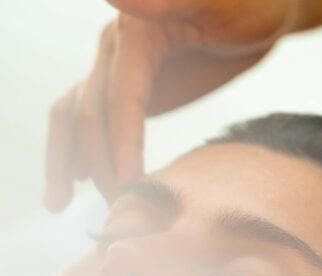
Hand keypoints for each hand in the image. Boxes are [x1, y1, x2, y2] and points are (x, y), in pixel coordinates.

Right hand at [45, 0, 297, 210]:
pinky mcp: (131, 82)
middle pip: (90, 112)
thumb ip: (166, 1)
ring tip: (56, 204)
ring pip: (76, 114)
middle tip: (118, 210)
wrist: (265, 8)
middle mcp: (116, 46)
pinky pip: (99, 117)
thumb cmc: (250, 4)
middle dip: (100, 164)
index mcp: (134, 30)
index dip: (120, 146)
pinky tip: (80, 178)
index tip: (129, 188)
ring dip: (64, 159)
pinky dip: (86, 148)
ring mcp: (120, 65)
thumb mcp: (216, 2)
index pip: (118, 98)